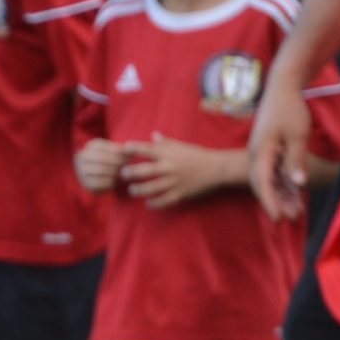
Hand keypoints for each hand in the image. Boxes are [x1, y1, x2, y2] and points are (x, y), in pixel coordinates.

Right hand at [74, 136, 131, 193]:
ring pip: (99, 170)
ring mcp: (81, 171)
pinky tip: (116, 182)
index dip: (117, 151)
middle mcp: (82, 157)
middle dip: (116, 162)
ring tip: (123, 173)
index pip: (104, 146)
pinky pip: (98, 183)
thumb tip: (130, 152)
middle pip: (101, 157)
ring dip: (114, 172)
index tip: (128, 155)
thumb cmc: (111, 161)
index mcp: (90, 146)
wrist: (98, 176)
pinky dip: (109, 182)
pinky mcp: (86, 184)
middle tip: (127, 166)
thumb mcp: (114, 153)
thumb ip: (121, 151)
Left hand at [122, 134, 240, 208]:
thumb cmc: (198, 155)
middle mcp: (170, 167)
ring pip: (152, 187)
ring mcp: (175, 181)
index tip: (123, 149)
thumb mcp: (182, 146)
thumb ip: (166, 142)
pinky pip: (164, 201)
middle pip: (146, 170)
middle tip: (122, 174)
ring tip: (132, 190)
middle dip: (131, 172)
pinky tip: (148, 204)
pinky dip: (154, 203)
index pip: (148, 149)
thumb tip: (153, 135)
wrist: (217, 168)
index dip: (135, 148)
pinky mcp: (181, 194)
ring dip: (139, 190)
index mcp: (170, 154)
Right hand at [246, 68, 313, 222]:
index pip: (263, 183)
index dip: (271, 202)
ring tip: (298, 210)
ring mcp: (262, 153)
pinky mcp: (269, 150)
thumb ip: (296, 160)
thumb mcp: (297, 135)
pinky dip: (284, 183)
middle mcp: (257, 155)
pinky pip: (274, 171)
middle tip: (293, 218)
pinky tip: (296, 194)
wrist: (282, 87)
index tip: (280, 218)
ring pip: (270, 180)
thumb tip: (298, 183)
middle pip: (264, 185)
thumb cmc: (290, 109)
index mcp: (261, 152)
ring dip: (283, 195)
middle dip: (278, 202)